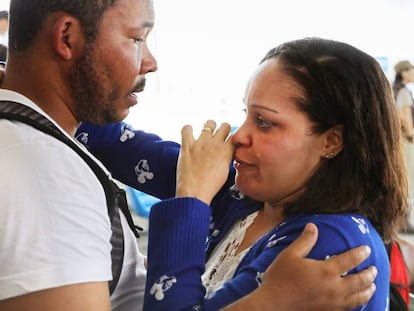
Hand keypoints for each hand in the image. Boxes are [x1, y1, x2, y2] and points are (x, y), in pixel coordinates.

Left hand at [176, 120, 234, 204]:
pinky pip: (187, 129)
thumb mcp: (226, 172)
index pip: (235, 136)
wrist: (195, 192)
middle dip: (223, 129)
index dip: (233, 137)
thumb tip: (226, 154)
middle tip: (218, 135)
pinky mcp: (187, 146)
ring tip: (206, 132)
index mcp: (226, 151)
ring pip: (209, 124)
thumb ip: (227, 159)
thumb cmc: (210, 186)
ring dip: (208, 127)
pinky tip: (189, 133)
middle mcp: (215, 144)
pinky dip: (188, 129)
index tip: (230, 140)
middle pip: (225, 126)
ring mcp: (200, 143)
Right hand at [224, 223, 376, 310]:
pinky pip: (350, 308)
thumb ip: (305, 240)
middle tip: (374, 269)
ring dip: (368, 290)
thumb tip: (313, 226)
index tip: (367, 249)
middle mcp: (334, 288)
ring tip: (373, 286)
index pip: (350, 260)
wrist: (273, 304)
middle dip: (370, 274)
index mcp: (326, 271)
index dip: (361, 253)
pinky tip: (357, 300)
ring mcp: (333, 303)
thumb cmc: (280, 278)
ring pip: (359, 297)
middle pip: (360, 281)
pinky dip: (358, 302)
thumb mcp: (290, 254)